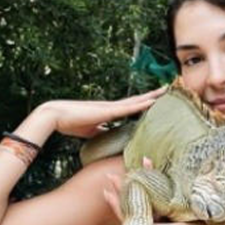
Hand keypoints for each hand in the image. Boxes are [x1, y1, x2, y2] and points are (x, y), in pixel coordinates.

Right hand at [39, 86, 165, 137]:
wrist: (55, 116)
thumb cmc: (70, 123)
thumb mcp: (90, 131)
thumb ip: (101, 132)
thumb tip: (108, 136)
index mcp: (110, 111)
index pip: (133, 106)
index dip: (146, 102)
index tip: (158, 99)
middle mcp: (113, 107)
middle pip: (139, 100)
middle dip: (154, 95)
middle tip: (169, 88)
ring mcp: (111, 107)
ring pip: (137, 101)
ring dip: (152, 96)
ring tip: (167, 90)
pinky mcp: (106, 111)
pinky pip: (128, 108)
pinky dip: (140, 105)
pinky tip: (152, 102)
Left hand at [103, 158, 213, 224]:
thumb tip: (139, 219)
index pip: (129, 215)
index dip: (118, 203)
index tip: (108, 190)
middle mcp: (155, 224)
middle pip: (135, 205)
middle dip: (125, 190)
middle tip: (111, 176)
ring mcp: (164, 218)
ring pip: (146, 200)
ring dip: (140, 184)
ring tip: (132, 170)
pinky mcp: (172, 214)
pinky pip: (158, 199)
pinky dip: (154, 187)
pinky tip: (153, 175)